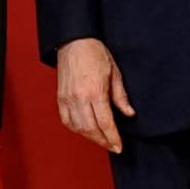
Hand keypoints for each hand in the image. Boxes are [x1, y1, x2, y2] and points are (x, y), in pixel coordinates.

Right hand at [55, 38, 131, 153]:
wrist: (74, 42)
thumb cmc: (95, 53)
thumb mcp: (115, 73)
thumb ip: (121, 96)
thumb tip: (129, 113)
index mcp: (95, 91)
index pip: (105, 122)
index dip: (113, 137)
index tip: (119, 146)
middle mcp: (79, 97)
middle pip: (91, 129)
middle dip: (103, 141)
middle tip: (113, 146)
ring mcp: (67, 99)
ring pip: (78, 127)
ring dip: (90, 137)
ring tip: (101, 139)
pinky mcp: (60, 98)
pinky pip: (67, 120)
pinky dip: (76, 129)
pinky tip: (85, 130)